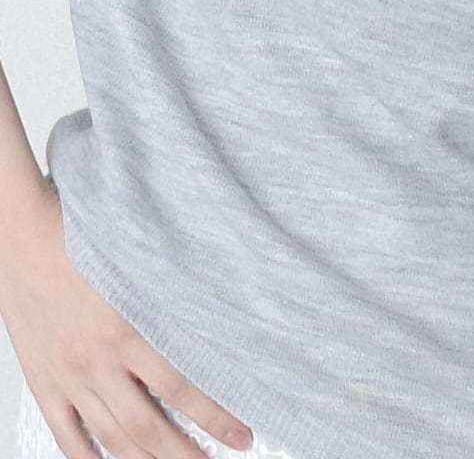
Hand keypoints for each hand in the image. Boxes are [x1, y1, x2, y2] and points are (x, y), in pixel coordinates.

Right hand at [0, 178, 253, 458]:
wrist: (23, 242)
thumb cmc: (82, 242)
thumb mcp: (137, 265)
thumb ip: (172, 294)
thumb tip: (219, 307)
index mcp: (126, 330)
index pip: (181, 388)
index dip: (214, 417)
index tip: (242, 435)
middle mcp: (98, 363)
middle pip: (149, 427)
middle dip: (186, 454)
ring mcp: (71, 380)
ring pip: (115, 439)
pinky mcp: (47, 387)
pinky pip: (70, 437)